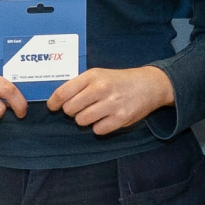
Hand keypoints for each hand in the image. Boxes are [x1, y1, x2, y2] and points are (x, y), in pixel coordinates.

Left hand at [46, 66, 174, 134]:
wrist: (151, 85)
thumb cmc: (119, 80)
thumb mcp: (99, 74)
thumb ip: (79, 85)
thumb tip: (57, 101)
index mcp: (92, 76)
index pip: (63, 93)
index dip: (54, 103)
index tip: (53, 107)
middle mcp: (101, 89)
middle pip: (70, 110)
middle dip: (73, 111)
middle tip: (83, 107)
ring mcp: (112, 104)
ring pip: (82, 121)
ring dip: (86, 120)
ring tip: (96, 113)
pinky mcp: (122, 118)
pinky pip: (98, 130)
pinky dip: (100, 127)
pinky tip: (107, 118)